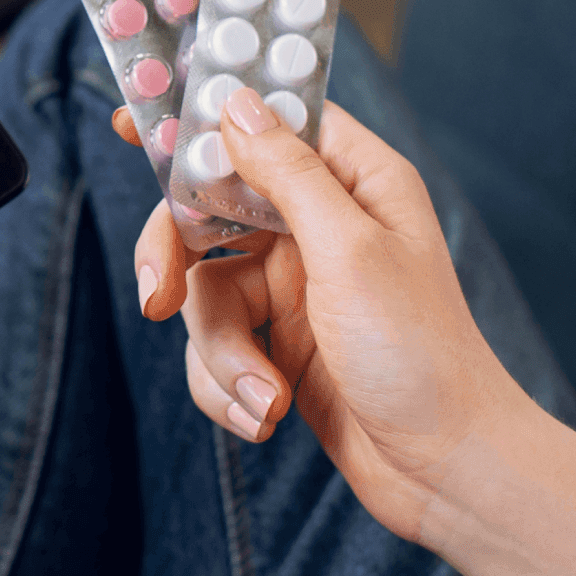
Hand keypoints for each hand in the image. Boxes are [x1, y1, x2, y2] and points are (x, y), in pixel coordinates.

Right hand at [138, 90, 527, 540]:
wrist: (446, 470)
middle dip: (175, 262)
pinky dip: (230, 387)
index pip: (266, 123)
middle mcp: (319, 227)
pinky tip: (266, 416)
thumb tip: (235, 105)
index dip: (199, 120)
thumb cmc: (420, 354)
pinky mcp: (276, 346)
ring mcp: (294, 289)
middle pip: (204, 211)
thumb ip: (287, 175)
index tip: (129, 122)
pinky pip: (214, 350)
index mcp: (353, 182)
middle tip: (157, 299)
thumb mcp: (349, 250)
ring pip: (202, 295)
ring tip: (266, 396)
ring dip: (223, 355)